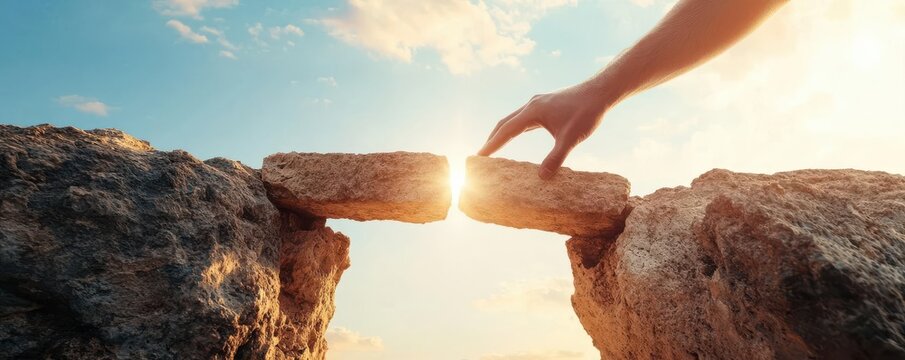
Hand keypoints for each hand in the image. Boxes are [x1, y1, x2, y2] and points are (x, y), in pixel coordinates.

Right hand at [477, 83, 610, 178]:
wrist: (600, 92)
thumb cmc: (586, 112)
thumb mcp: (570, 138)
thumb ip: (556, 158)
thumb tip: (542, 177)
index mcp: (533, 111)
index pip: (506, 130)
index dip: (492, 144)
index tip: (479, 156)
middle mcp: (532, 105)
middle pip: (504, 123)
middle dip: (492, 139)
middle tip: (481, 155)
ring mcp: (538, 104)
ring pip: (513, 119)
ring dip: (502, 133)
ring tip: (493, 147)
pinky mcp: (545, 106)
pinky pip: (524, 119)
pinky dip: (515, 129)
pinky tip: (515, 136)